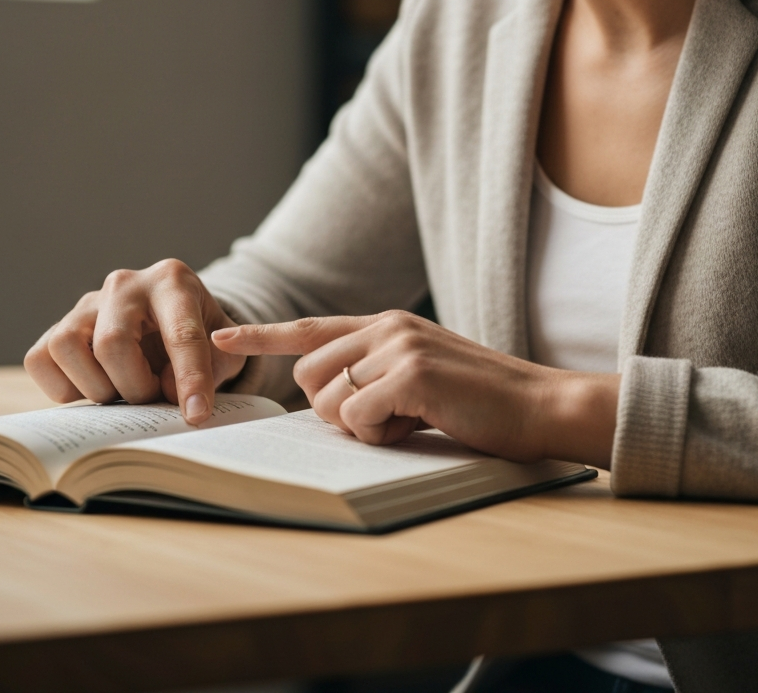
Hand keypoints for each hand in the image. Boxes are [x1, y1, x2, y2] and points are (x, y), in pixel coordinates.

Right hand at [24, 259, 246, 422]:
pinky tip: (94, 386)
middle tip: (152, 397)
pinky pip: (40, 359)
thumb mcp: (226, 349)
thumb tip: (170, 390)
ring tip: (123, 390)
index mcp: (173, 282)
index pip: (181, 334)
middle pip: (113, 343)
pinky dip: (63, 387)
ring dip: (97, 386)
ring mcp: (86, 303)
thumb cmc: (201, 336)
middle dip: (135, 386)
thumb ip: (214, 367)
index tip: (197, 414)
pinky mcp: (57, 326)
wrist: (170, 322)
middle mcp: (125, 284)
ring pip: (67, 346)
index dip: (191, 378)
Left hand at [212, 310, 619, 465]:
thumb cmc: (478, 402)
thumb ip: (373, 374)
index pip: (310, 328)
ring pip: (328, 397)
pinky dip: (381, 433)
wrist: (538, 405)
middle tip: (385, 419)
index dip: (261, 335)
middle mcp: (386, 325)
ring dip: (360, 425)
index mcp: (386, 324)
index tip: (218, 337)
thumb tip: (326, 400)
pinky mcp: (411, 372)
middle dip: (331, 409)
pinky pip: (358, 416)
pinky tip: (419, 424)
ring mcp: (398, 345)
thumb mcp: (418, 376)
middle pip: (307, 373)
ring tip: (409, 420)